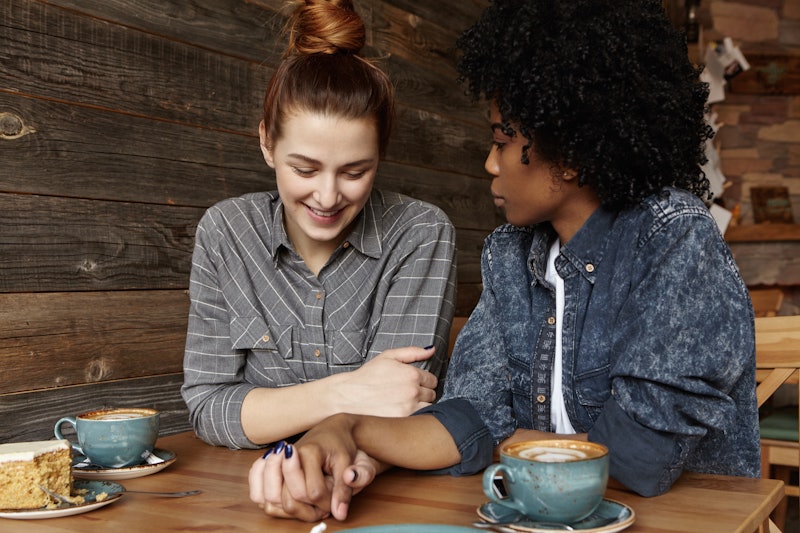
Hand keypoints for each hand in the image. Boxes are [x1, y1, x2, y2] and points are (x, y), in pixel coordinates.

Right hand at [249, 415, 379, 520]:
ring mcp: (275, 462)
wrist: (328, 431)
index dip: (326, 504)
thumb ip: (345, 488)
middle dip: (307, 510)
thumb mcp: (350, 463)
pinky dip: (266, 501)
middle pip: (289, 498)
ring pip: (270, 499)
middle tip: (320, 506)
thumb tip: (339, 514)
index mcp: (309, 452)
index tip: (335, 502)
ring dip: (288, 509)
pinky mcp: (266, 469)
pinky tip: (283, 501)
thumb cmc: (339, 445)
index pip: (314, 492)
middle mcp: (287, 457)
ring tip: (304, 503)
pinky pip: (256, 492)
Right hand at [335, 346, 437, 416]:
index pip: (432, 380)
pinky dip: (415, 417)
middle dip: (423, 394)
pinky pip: (419, 419)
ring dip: (421, 406)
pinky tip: (403, 412)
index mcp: (411, 374)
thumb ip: (413, 352)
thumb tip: (432, 350)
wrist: (349, 396)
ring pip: (428, 408)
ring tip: (406, 404)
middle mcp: (412, 391)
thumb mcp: (388, 356)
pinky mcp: (402, 421)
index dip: (424, 382)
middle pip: (432, 395)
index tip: (413, 384)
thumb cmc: (367, 376)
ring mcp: (409, 407)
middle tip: (407, 394)